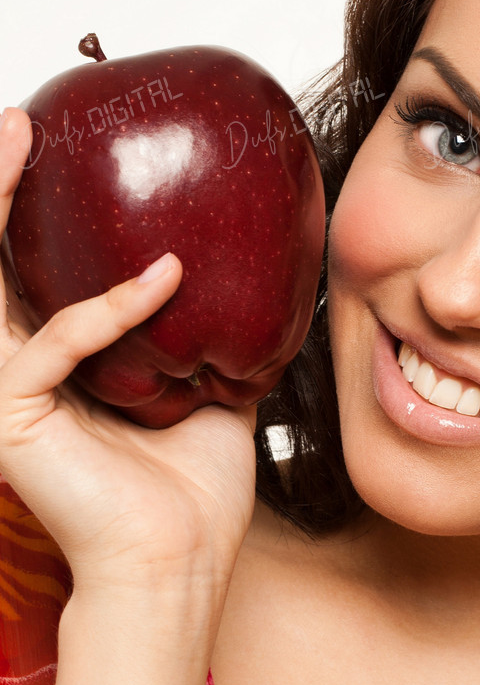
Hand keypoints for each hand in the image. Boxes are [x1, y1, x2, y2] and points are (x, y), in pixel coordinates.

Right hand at [0, 107, 258, 585]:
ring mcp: (6, 394)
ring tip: (19, 138)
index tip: (55, 152)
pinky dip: (110, 310)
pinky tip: (163, 281)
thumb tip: (250, 296)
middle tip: (21, 122)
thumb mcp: (208, 400)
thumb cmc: (190, 495)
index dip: (29, 218)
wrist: (180, 563)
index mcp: (55, 369)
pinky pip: (54, 344)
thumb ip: (207, 347)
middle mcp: (17, 374)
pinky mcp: (10, 417)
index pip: (28, 279)